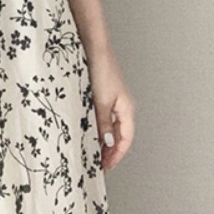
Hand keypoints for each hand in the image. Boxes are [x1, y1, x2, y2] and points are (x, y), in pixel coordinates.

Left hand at [86, 48, 134, 172]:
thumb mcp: (101, 100)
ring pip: (109, 126)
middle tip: (97, 163)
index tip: (106, 168)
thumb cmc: (101, 68)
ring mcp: (112, 99)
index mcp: (126, 109)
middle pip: (119, 134)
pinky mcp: (101, 92)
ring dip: (102, 139)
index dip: (116, 156)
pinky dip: (97, 126)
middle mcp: (121, 105)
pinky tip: (86, 130)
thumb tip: (108, 143)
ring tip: (91, 151)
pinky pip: (102, 116)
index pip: (125, 139)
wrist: (94, 46)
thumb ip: (103, 122)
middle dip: (109, 151)